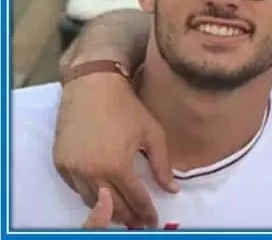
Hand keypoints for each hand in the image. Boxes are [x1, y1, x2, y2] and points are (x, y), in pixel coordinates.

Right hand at [53, 74, 177, 227]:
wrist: (92, 86)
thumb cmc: (127, 108)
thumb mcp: (152, 133)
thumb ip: (162, 165)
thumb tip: (172, 190)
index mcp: (116, 166)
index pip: (135, 199)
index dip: (147, 212)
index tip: (154, 220)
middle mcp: (91, 172)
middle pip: (113, 206)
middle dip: (129, 217)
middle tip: (140, 223)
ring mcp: (72, 169)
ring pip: (92, 201)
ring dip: (109, 210)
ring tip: (124, 214)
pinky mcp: (60, 163)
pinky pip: (76, 188)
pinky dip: (91, 195)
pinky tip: (103, 196)